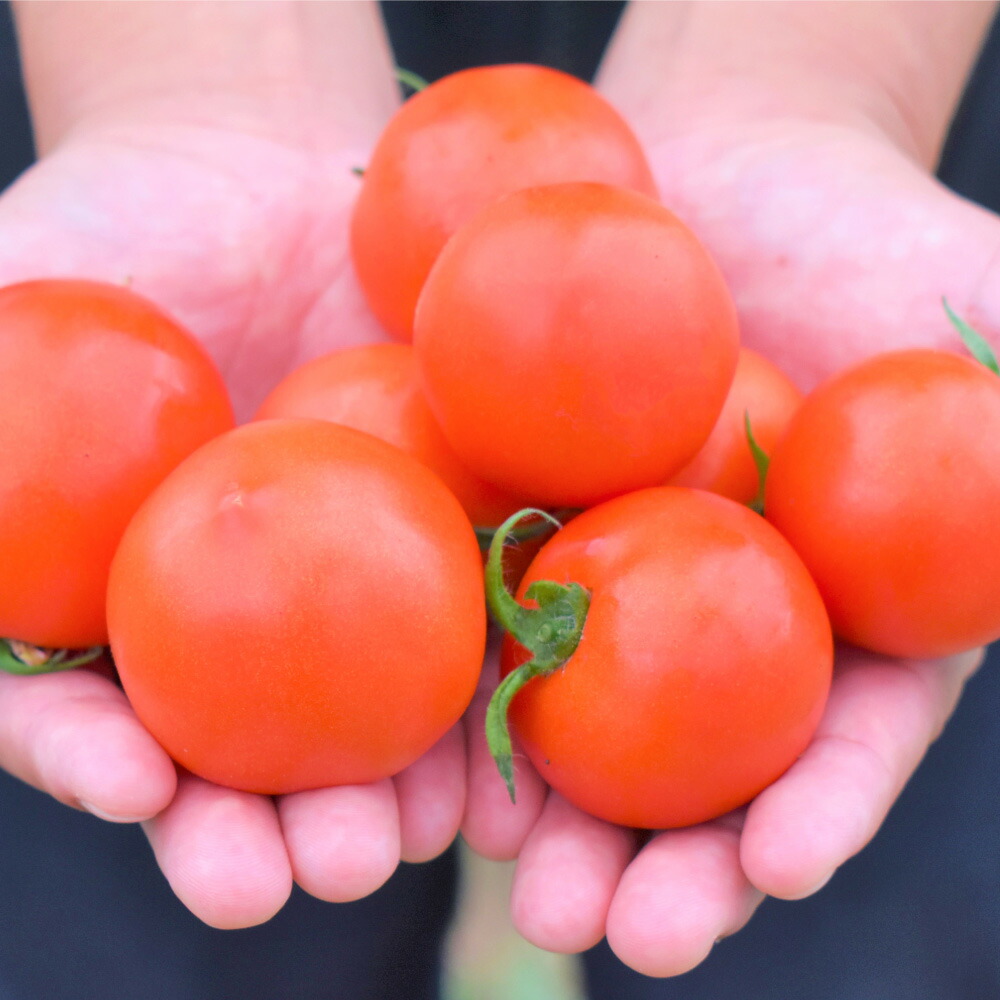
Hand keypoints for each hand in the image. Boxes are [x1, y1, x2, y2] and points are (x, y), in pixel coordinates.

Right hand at [0, 1, 469, 928]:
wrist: (251, 171)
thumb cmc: (99, 239)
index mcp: (102, 608)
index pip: (80, 709)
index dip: (94, 760)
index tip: (133, 785)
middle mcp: (221, 626)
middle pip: (232, 754)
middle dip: (262, 827)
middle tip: (299, 874)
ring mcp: (334, 591)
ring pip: (357, 721)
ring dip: (387, 793)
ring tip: (413, 839)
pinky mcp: (437, 540)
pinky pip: (463, 619)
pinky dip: (483, 681)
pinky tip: (509, 735)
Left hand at [461, 1, 997, 975]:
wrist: (727, 168)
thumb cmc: (873, 231)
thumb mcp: (987, 315)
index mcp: (850, 610)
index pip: (845, 733)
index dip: (820, 808)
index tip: (777, 865)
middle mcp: (732, 620)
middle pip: (706, 768)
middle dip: (666, 861)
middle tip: (614, 930)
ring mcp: (627, 583)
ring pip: (591, 725)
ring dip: (554, 815)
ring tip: (519, 883)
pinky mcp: (532, 526)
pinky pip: (497, 618)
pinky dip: (472, 690)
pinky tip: (435, 753)